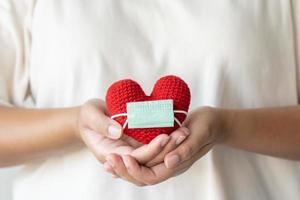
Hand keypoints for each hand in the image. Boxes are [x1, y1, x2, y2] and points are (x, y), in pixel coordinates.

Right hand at [76, 99, 188, 183]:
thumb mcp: (89, 115)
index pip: (135, 158)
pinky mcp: (138, 143)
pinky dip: (166, 139)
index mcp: (111, 154)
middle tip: (182, 133)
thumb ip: (101, 124)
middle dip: (167, 149)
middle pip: (149, 160)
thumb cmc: (87, 116)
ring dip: (170, 145)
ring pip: (155, 154)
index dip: (150, 150)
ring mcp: (133, 150)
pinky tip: (178, 128)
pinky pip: (154, 144)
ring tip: (184, 131)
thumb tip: (118, 132)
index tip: (164, 137)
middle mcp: (124, 156)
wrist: (90, 118)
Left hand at [104, 107, 226, 185]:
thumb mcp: (199, 133)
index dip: (136, 170)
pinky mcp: (162, 153)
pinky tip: (118, 156)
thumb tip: (169, 163)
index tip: (123, 158)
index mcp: (178, 164)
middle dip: (124, 171)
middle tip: (108, 160)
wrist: (214, 123)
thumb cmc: (208, 125)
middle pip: (143, 178)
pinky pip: (144, 162)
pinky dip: (130, 162)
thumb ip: (186, 150)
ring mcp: (165, 160)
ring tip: (107, 161)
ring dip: (124, 168)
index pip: (152, 176)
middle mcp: (169, 166)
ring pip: (141, 171)